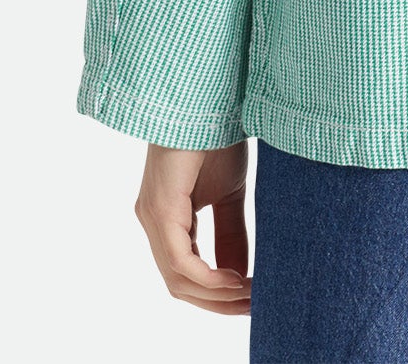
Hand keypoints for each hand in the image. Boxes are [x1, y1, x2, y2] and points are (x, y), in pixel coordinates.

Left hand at [133, 139, 252, 314]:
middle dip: (218, 302)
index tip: (250, 302)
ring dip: (216, 295)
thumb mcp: (229, 195)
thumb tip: (238, 276)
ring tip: (250, 295)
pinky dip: (207, 278)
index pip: (184, 274)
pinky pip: (179, 261)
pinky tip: (234, 280)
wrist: (210, 99)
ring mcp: (153, 216)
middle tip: (254, 307)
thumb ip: (230, 234)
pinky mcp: (160, 208)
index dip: (216, 295)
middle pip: (179, 285)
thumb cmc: (216, 138)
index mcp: (167, 218)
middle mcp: (153, 221)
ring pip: (178, 279)